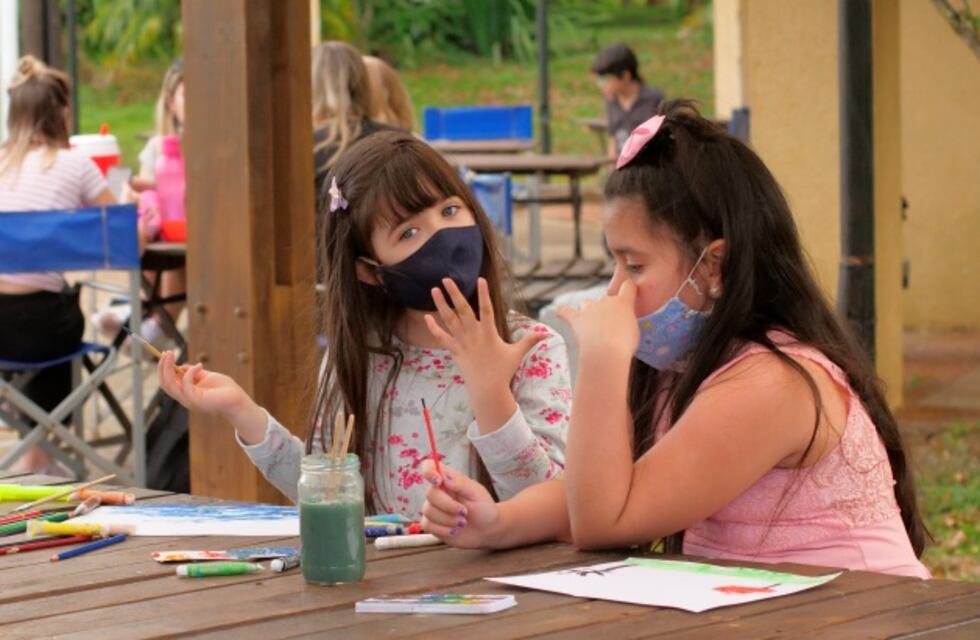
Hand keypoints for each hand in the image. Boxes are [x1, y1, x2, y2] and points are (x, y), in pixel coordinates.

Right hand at [157, 350, 265, 442]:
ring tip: (171, 354)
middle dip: (162, 367)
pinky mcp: (196, 400)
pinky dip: (190, 373)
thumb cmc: (224, 389)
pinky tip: (200, 365)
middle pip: (165, 383)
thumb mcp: (206, 377)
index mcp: (185, 393)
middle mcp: (184, 398)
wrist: (237, 400)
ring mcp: (189, 400)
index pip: (167, 382)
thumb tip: (181, 367)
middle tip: (166, 352)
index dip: (163, 368)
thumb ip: (193, 373)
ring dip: (168, 368)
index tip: (166, 354)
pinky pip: (185, 385)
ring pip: (169, 385)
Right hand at [420, 461, 500, 548]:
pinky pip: (427, 525)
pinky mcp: (431, 524)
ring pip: (428, 511)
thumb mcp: (477, 493)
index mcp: (448, 479)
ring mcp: (433, 508)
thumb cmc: (483, 508)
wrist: (486, 530)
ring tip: (462, 522)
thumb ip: (460, 484)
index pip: (429, 467)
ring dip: (448, 519)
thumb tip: (443, 477)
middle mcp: (438, 492)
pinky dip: (442, 530)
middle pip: (430, 494)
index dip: (429, 471)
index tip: (438, 481)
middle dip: (448, 505)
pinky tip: (454, 531)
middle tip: (464, 512)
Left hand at [425, 277, 544, 428]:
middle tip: (447, 279)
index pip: (487, 309)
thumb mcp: (517, 354)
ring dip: (441, 304)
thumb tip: (547, 334)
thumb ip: (530, 340)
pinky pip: (442, 337)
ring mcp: (462, 342)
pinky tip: (426, 317)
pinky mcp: (454, 350)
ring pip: (449, 320)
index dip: (484, 294)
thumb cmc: (503, 371)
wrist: (487, 389)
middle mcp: (474, 334)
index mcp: (489, 333)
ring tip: (434, 290)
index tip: (480, 279)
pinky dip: (434, 328)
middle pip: (462, 310)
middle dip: (454, 293)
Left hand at [557, 279, 639, 360]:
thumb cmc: (623, 346)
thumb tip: (620, 322)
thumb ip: (627, 320)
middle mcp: (605, 301)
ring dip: (589, 311)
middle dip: (607, 308)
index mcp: (623, 303)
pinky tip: (561, 312)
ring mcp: (589, 309)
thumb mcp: (634, 331)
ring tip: (592, 326)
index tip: (628, 292)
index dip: (628, 288)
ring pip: (587, 303)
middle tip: (610, 325)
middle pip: (605, 298)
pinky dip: (563, 311)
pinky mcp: (575, 319)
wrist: (606, 354)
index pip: (627, 286)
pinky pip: (564, 310)